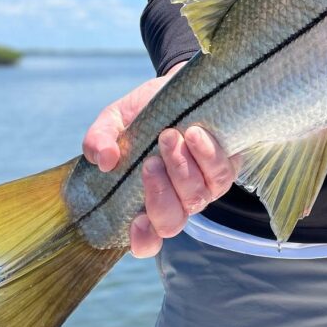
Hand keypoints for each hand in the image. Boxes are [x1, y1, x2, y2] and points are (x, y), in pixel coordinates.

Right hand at [82, 62, 236, 257]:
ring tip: (170, 136)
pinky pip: (222, 174)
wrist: (182, 86)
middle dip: (159, 194)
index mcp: (145, 199)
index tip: (136, 221)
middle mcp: (177, 200)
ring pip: (198, 197)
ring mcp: (204, 187)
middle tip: (150, 161)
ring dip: (182, 168)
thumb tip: (104, 161)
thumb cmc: (146, 111)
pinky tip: (195, 134)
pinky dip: (207, 155)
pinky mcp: (227, 167)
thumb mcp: (115, 119)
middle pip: (171, 222)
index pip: (146, 241)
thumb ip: (100, 139)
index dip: (143, 240)